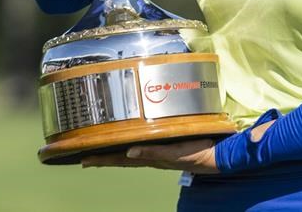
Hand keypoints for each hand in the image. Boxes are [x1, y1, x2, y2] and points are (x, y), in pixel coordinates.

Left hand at [82, 138, 217, 173]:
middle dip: (104, 157)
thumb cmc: (196, 154)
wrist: (217, 155)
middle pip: (121, 157)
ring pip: (131, 152)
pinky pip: (144, 145)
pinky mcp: (167, 145)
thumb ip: (153, 153)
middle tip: (85, 157)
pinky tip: (132, 142)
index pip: (120, 159)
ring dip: (116, 152)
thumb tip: (130, 152)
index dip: (102, 159)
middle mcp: (151, 155)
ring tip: (102, 151)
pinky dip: (134, 144)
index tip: (84, 160)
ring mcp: (158, 151)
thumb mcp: (174, 153)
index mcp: (150, 157)